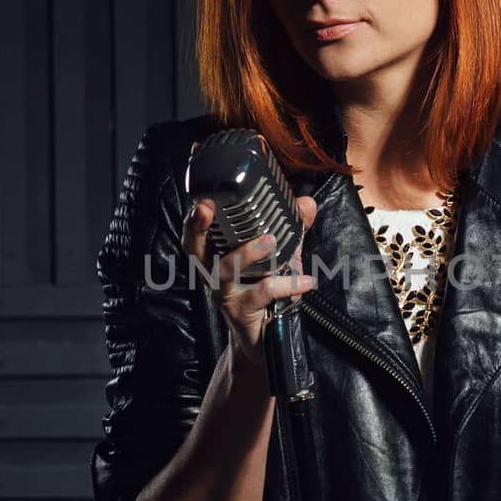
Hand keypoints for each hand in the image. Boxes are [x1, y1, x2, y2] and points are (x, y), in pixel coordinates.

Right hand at [182, 141, 317, 370]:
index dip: (197, 189)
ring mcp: (224, 293)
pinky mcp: (241, 312)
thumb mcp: (281, 257)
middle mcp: (212, 271)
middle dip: (196, 225)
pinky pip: (261, 295)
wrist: (265, 343)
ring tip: (269, 241)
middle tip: (204, 206)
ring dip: (245, 252)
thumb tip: (306, 202)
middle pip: (193, 245)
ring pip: (224, 269)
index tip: (196, 157)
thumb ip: (293, 229)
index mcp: (216, 252)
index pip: (200, 219)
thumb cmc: (266, 293)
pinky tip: (306, 280)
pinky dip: (286, 286)